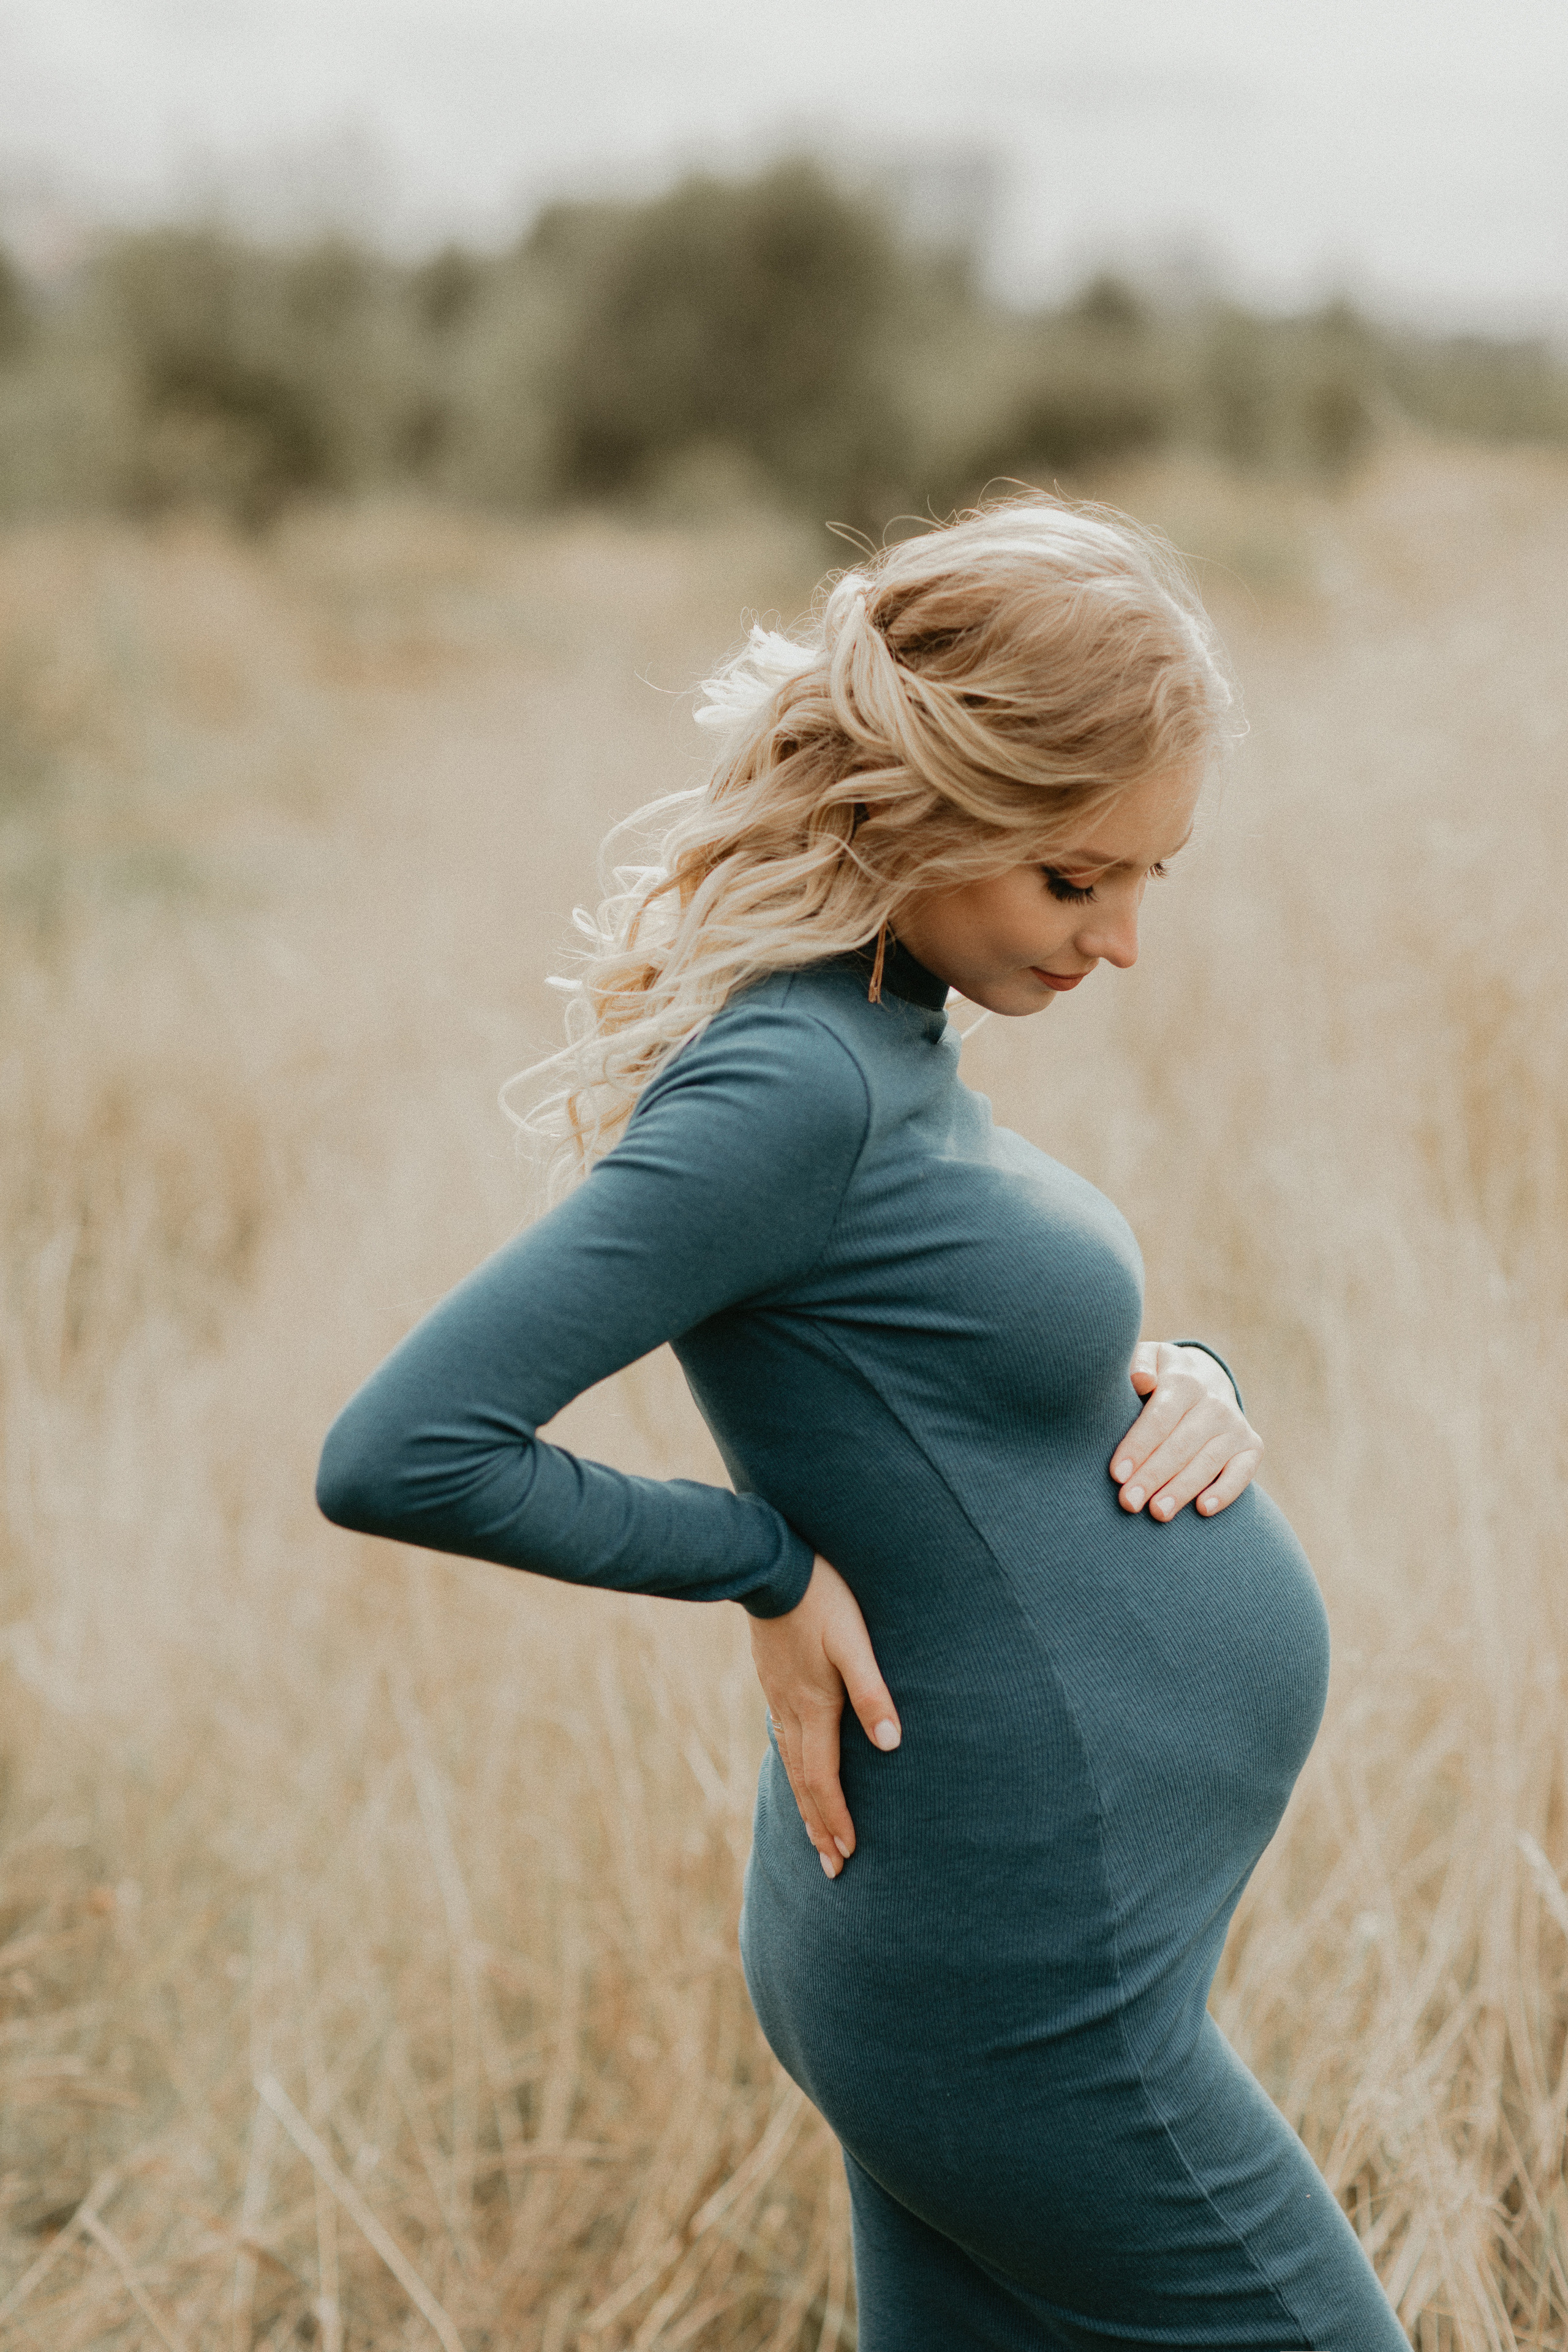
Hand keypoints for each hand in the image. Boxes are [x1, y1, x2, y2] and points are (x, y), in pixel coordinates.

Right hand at [748, 1556, 900, 1879]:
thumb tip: (892, 1745)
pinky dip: (793, 1768)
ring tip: (815, 1835)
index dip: (836, 1820)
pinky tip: (797, 1769)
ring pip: (790, 1763)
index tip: (848, 1856)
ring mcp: (777, 1696)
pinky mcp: (773, 1680)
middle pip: (803, 1782)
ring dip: (805, 1803)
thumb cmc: (823, 1599)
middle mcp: (791, 1710)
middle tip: (831, 1869)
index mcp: (813, 1707)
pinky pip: (783, 1738)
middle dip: (819, 1827)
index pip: (823, 1780)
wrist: (772, 1564)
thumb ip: (873, 1691)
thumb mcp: (855, 1642)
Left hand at [1112, 1341, 1262, 1521]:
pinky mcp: (1252, 1446)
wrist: (1205, 1379)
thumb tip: (1141, 1380)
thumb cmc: (1160, 1376)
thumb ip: (1138, 1364)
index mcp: (1185, 1380)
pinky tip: (1203, 1509)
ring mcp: (1235, 1426)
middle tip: (1128, 1502)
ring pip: (1207, 1463)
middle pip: (1180, 1445)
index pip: (1159, 1418)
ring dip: (1182, 1490)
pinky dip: (1226, 1492)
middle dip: (1153, 1476)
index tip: (1116, 1475)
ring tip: (1158, 1512)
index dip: (1138, 1447)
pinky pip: (1242, 1473)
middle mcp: (1215, 1403)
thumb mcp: (1148, 1359)